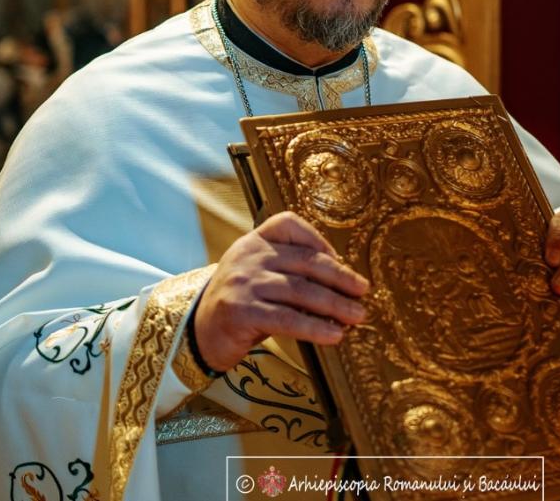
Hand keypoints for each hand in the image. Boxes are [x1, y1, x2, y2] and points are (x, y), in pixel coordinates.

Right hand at [193, 212, 368, 371]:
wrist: (197, 333)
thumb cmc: (238, 306)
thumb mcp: (258, 277)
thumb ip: (289, 272)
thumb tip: (340, 284)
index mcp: (253, 242)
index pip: (288, 224)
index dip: (319, 240)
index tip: (340, 261)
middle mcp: (248, 257)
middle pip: (305, 261)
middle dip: (340, 277)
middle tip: (362, 291)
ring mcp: (244, 283)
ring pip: (301, 291)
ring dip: (335, 305)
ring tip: (357, 315)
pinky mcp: (242, 312)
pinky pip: (288, 318)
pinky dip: (315, 327)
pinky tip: (334, 335)